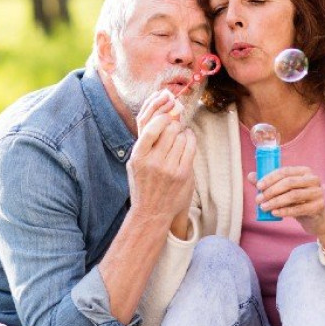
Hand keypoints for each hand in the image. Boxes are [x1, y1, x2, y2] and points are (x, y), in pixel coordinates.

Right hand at [128, 90, 195, 221]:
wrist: (151, 212)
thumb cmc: (143, 184)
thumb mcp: (135, 162)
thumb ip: (145, 141)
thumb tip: (161, 114)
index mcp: (137, 156)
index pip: (150, 127)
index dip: (161, 115)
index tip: (166, 113)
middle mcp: (152, 161)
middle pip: (169, 128)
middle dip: (173, 124)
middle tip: (174, 125)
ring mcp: (168, 168)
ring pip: (181, 136)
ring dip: (182, 132)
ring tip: (179, 136)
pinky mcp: (182, 174)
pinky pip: (190, 146)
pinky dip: (190, 138)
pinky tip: (187, 139)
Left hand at [251, 166, 324, 238]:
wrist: (314, 217)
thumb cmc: (296, 201)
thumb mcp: (283, 191)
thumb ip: (268, 183)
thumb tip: (250, 176)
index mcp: (304, 171)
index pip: (285, 171)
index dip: (270, 178)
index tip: (258, 186)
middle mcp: (313, 179)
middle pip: (289, 182)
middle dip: (271, 191)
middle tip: (258, 199)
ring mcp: (318, 193)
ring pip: (293, 195)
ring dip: (275, 202)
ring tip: (263, 207)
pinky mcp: (318, 206)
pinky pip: (298, 209)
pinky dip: (284, 211)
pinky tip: (274, 213)